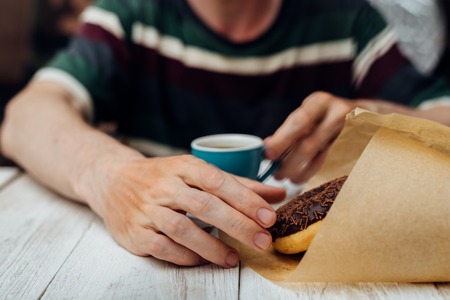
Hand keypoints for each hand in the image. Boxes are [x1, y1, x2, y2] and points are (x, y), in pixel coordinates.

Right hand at [78, 154, 285, 267]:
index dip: (246, 199)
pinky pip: (163, 247)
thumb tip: (277, 195)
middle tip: (263, 240)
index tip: (270, 216)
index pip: (218, 181)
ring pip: (182, 229)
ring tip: (234, 258)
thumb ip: (237, 184)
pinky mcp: (135, 232)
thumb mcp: (196, 172)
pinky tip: (202, 259)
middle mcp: (164, 186)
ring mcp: (147, 210)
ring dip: (212, 246)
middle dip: (237, 224)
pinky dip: (185, 256)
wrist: (112, 180)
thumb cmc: (163, 177)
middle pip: (204, 205)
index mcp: (183, 166)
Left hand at [264, 91, 354, 182]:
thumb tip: (268, 146)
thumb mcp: (312, 111)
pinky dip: (314, 174)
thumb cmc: (328, 115)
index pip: (299, 122)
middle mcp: (338, 114)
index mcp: (320, 102)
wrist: (367, 115)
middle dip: (289, 162)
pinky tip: (302, 177)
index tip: (267, 153)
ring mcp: (351, 133)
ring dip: (300, 172)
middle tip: (276, 173)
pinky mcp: (358, 149)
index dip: (281, 140)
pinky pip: (331, 166)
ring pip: (320, 159)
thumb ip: (293, 127)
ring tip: (288, 177)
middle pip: (309, 144)